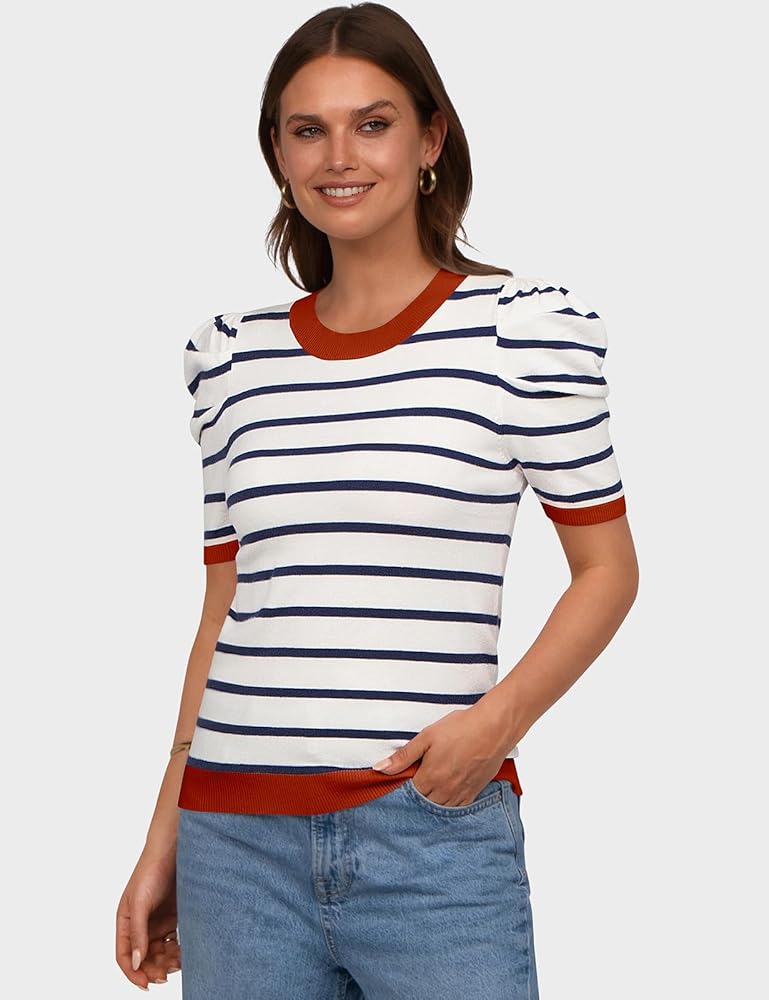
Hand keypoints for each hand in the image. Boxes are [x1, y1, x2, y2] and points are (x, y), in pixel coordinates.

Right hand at [116, 842, 180, 989]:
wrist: (175, 849)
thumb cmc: (151, 870)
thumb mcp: (140, 902)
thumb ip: (138, 932)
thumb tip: (135, 962)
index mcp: (125, 922)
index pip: (124, 956)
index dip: (133, 972)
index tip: (146, 984)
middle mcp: (140, 925)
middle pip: (143, 957)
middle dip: (153, 968)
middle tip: (167, 974)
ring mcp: (157, 921)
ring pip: (159, 952)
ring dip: (167, 961)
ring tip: (178, 962)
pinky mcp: (173, 917)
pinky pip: (173, 941)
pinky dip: (178, 949)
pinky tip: (185, 952)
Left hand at [371, 695, 514, 806]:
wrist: (493, 728)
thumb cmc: (461, 728)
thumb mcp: (426, 737)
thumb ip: (403, 756)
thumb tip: (380, 768)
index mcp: (430, 777)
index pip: (409, 793)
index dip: (404, 786)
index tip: (403, 779)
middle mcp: (445, 790)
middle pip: (424, 803)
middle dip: (418, 795)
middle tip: (418, 781)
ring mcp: (461, 793)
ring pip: (440, 808)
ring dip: (433, 801)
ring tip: (431, 787)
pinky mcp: (474, 792)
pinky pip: (458, 807)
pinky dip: (449, 803)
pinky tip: (446, 793)